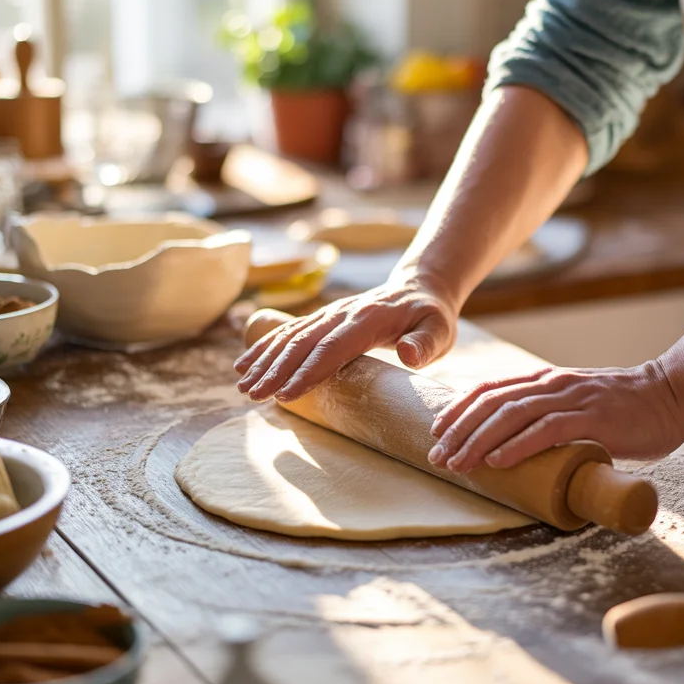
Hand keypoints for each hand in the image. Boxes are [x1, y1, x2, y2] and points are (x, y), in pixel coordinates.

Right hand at [234, 278, 457, 401]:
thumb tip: (408, 355)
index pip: (334, 347)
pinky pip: (288, 331)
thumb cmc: (431, 316)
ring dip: (264, 360)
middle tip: (253, 395)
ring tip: (243, 386)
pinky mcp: (322, 319)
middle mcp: (342, 314)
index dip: (309, 370)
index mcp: (368, 319)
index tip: (287, 393)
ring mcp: (329, 314)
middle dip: (276, 369)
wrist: (419, 288)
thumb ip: (426, 343)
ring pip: (290, 336)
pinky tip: (244, 364)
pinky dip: (265, 346)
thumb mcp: (440, 330)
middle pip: (303, 342)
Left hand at [427, 360, 683, 471]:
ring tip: (457, 463)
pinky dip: (518, 446)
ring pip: (511, 416)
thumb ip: (550, 415)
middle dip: (458, 431)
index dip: (457, 409)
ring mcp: (571, 399)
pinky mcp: (592, 418)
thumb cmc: (625, 409)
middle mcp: (551, 384)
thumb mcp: (577, 404)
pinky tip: (497, 462)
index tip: (436, 432)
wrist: (672, 395)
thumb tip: (517, 445)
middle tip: (437, 457)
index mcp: (545, 380)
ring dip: (478, 441)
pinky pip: (546, 430)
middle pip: (491, 403)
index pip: (489, 389)